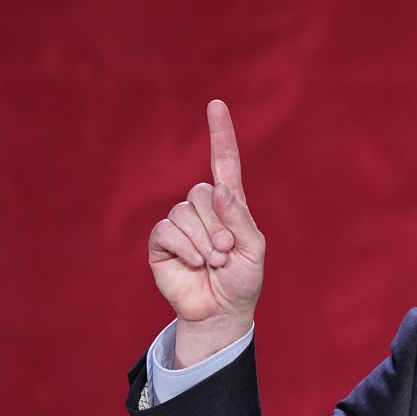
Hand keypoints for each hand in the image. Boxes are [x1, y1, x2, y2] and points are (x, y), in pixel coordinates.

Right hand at [148, 100, 265, 366]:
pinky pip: (167, 230)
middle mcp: (203, 208)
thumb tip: (218, 189)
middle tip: (226, 252)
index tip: (216, 104)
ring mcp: (180, 223)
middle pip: (201, 192)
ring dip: (204, 242)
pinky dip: (186, 248)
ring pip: (185, 212)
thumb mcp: (254, 249)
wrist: (220, 311)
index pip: (224, 162)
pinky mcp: (162, 241)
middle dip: (219, 226)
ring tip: (213, 262)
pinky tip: (195, 263)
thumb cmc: (242, 280)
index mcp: (230, 205)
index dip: (220, 134)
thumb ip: (240, 219)